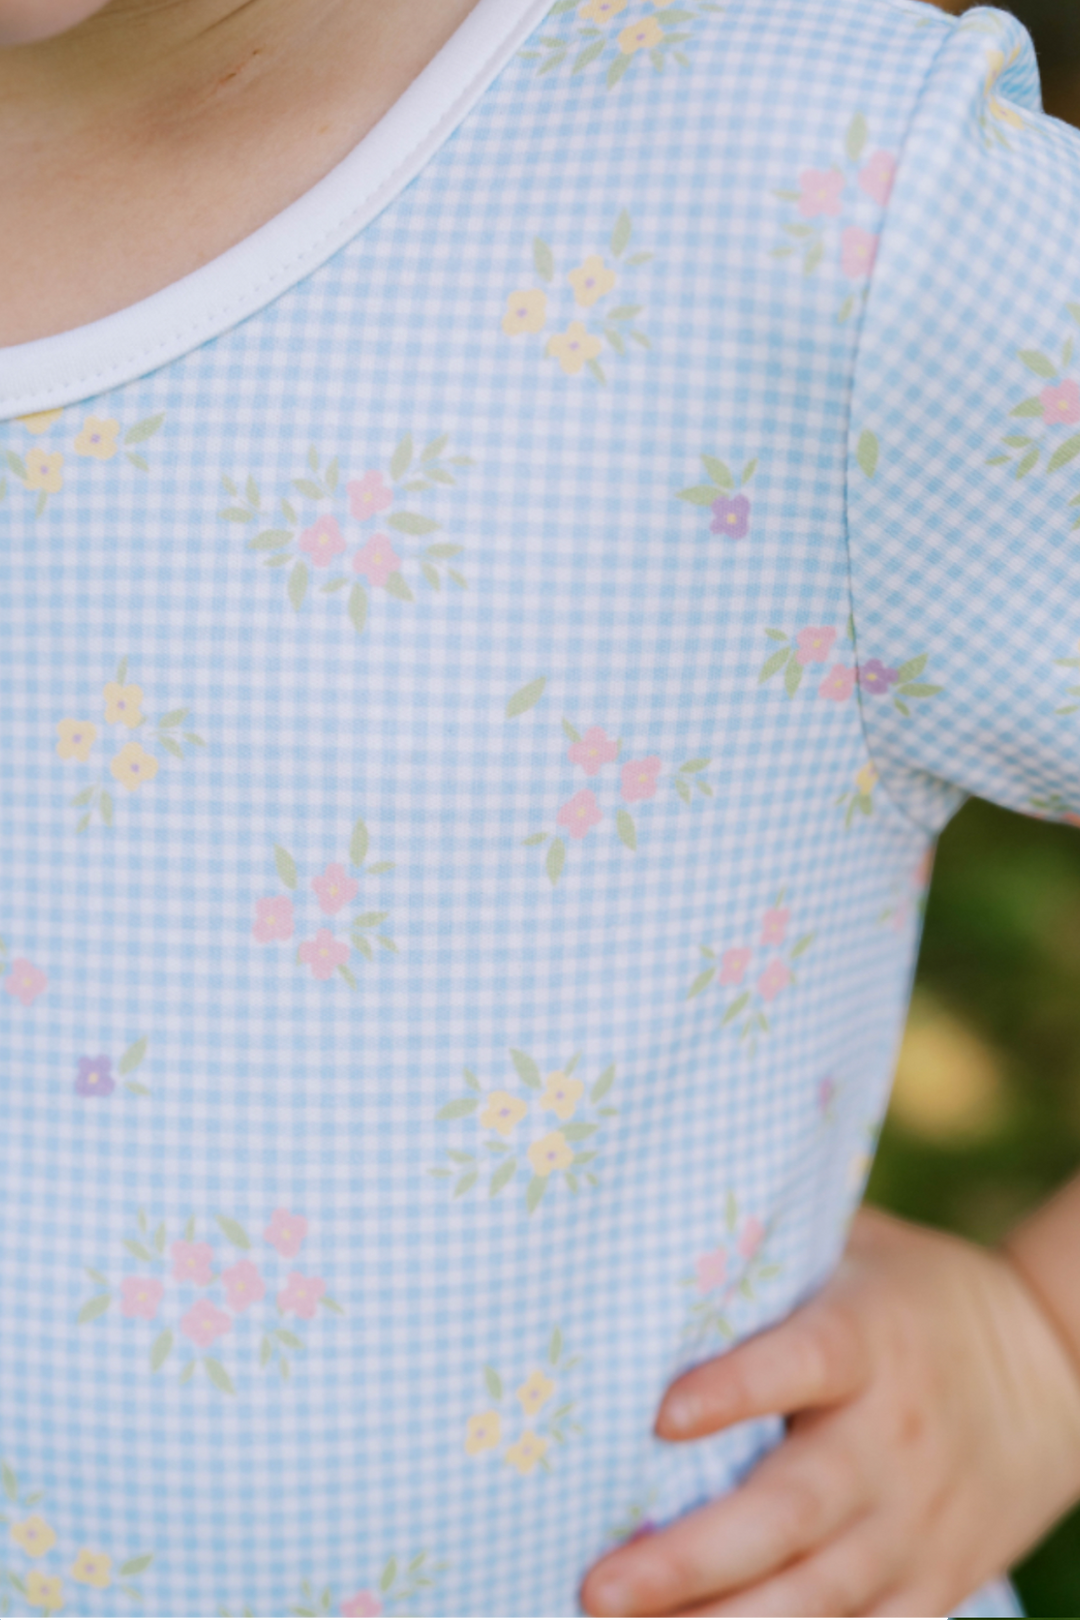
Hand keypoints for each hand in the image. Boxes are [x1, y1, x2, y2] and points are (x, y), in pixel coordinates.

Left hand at [580, 1206, 1079, 1619]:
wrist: (1054, 1368)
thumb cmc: (915, 1296)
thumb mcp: (857, 1248)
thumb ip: (772, 1251)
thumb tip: (659, 1227)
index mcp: (871, 1339)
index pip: (803, 1362)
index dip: (736, 1390)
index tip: (661, 1415)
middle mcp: (892, 1437)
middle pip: (792, 1509)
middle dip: (692, 1560)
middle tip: (599, 1585)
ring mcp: (915, 1522)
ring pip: (816, 1595)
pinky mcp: (933, 1582)